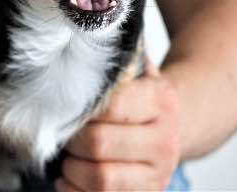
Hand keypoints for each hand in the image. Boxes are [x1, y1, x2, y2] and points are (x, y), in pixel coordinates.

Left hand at [57, 65, 180, 191]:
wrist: (172, 126)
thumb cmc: (140, 98)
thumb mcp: (135, 72)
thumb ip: (112, 66)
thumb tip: (77, 57)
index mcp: (160, 99)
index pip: (110, 106)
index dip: (81, 109)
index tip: (69, 108)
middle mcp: (165, 139)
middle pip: (99, 143)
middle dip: (71, 140)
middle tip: (64, 133)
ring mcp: (159, 172)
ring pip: (101, 178)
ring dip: (72, 169)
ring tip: (68, 157)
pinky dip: (76, 191)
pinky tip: (70, 178)